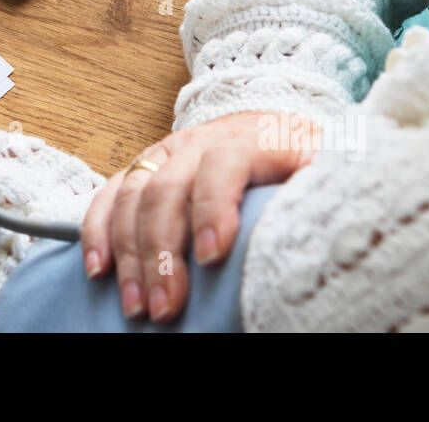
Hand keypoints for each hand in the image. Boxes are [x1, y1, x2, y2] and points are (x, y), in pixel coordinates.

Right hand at [81, 110, 318, 322]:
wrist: (276, 122)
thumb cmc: (303, 158)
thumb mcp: (326, 168)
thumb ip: (321, 193)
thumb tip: (330, 238)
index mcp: (251, 140)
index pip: (224, 164)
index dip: (213, 206)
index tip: (212, 256)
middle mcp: (200, 142)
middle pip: (168, 187)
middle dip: (161, 251)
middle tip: (167, 305)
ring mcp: (167, 152)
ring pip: (133, 195)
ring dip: (128, 253)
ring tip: (136, 304)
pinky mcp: (145, 166)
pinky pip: (110, 194)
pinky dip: (98, 230)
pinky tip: (100, 268)